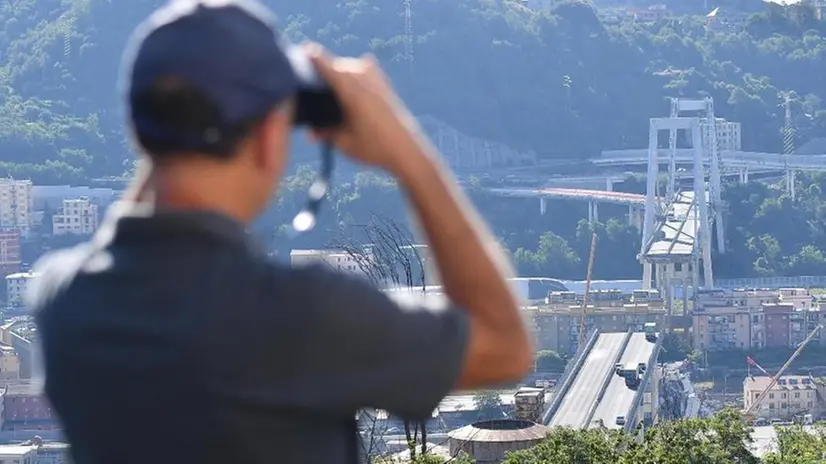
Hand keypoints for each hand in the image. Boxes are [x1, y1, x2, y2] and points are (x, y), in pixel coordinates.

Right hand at [304, 42, 425, 173]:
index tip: (296, 56)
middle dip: (320, 78)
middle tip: (310, 95)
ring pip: (345, 69)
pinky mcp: (381, 80)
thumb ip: (323, 132)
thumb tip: (309, 130)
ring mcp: (373, 75)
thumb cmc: (374, 148)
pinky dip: (350, 79)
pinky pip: (358, 71)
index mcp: (350, 88)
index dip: (307, 57)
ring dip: (336, 79)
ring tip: (328, 98)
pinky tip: (346, 92)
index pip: (322, 62)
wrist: (408, 149)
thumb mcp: (343, 142)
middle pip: (332, 68)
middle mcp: (361, 75)